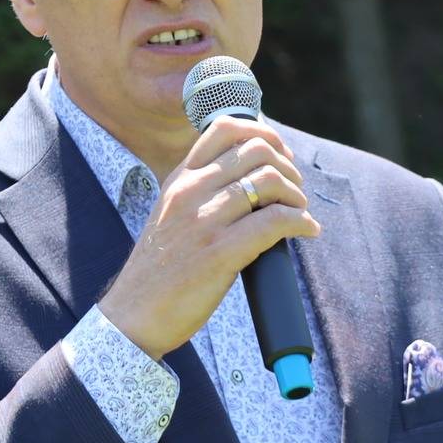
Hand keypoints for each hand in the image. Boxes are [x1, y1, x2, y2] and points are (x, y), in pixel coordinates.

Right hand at [96, 117, 320, 359]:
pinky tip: (307, 231)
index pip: (225, 128)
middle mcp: (190, 191)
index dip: (264, 134)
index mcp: (179, 179)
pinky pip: (276, 221)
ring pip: (270, 181)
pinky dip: (302, 222)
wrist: (134, 314)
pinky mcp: (220, 252)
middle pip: (257, 150)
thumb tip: (249, 181)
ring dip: (297, 195)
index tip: (281, 156)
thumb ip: (199, 192)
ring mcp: (204, 220)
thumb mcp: (170, 215)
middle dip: (288, 167)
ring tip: (301, 212)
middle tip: (295, 191)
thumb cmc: (159, 271)